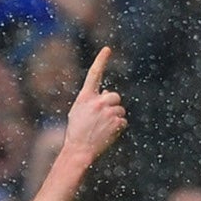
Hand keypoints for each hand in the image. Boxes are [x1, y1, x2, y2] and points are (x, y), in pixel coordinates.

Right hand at [61, 48, 126, 165]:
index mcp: (85, 97)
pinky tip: (107, 135)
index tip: (107, 49)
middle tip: (102, 119)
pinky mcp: (116, 122)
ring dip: (115, 119)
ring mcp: (108, 111)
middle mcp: (97, 101)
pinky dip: (118, 129)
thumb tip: (108, 92)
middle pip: (114, 96)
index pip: (94, 74)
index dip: (101, 60)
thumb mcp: (79, 112)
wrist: (79, 150)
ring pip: (120, 110)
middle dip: (112, 105)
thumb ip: (92, 100)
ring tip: (102, 129)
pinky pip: (123, 122)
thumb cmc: (77, 132)